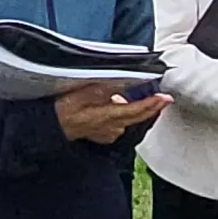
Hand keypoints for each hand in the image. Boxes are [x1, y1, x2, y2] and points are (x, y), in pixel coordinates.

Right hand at [52, 84, 168, 142]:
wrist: (51, 127)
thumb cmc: (64, 109)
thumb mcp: (84, 92)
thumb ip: (106, 88)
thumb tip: (124, 82)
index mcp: (109, 116)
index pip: (138, 110)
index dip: (153, 104)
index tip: (165, 98)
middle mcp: (112, 127)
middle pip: (138, 117)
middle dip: (149, 106)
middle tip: (159, 98)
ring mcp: (108, 133)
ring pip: (128, 119)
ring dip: (130, 110)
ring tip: (125, 100)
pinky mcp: (103, 135)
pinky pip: (117, 125)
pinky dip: (118, 116)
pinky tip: (108, 110)